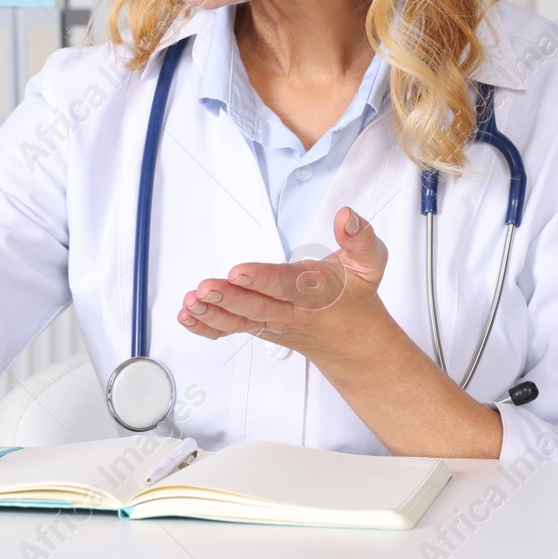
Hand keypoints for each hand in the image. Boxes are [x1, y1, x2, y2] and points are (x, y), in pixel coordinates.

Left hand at [176, 207, 388, 366]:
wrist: (353, 342)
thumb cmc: (355, 297)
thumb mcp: (369, 264)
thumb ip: (359, 238)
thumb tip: (347, 216)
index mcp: (315, 292)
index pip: (287, 285)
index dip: (262, 279)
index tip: (237, 272)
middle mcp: (291, 311)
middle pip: (258, 307)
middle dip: (230, 300)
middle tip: (205, 289)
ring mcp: (273, 324)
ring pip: (241, 322)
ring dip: (213, 314)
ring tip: (190, 303)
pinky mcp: (261, 328)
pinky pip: (232, 330)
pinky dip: (209, 327)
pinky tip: (188, 317)